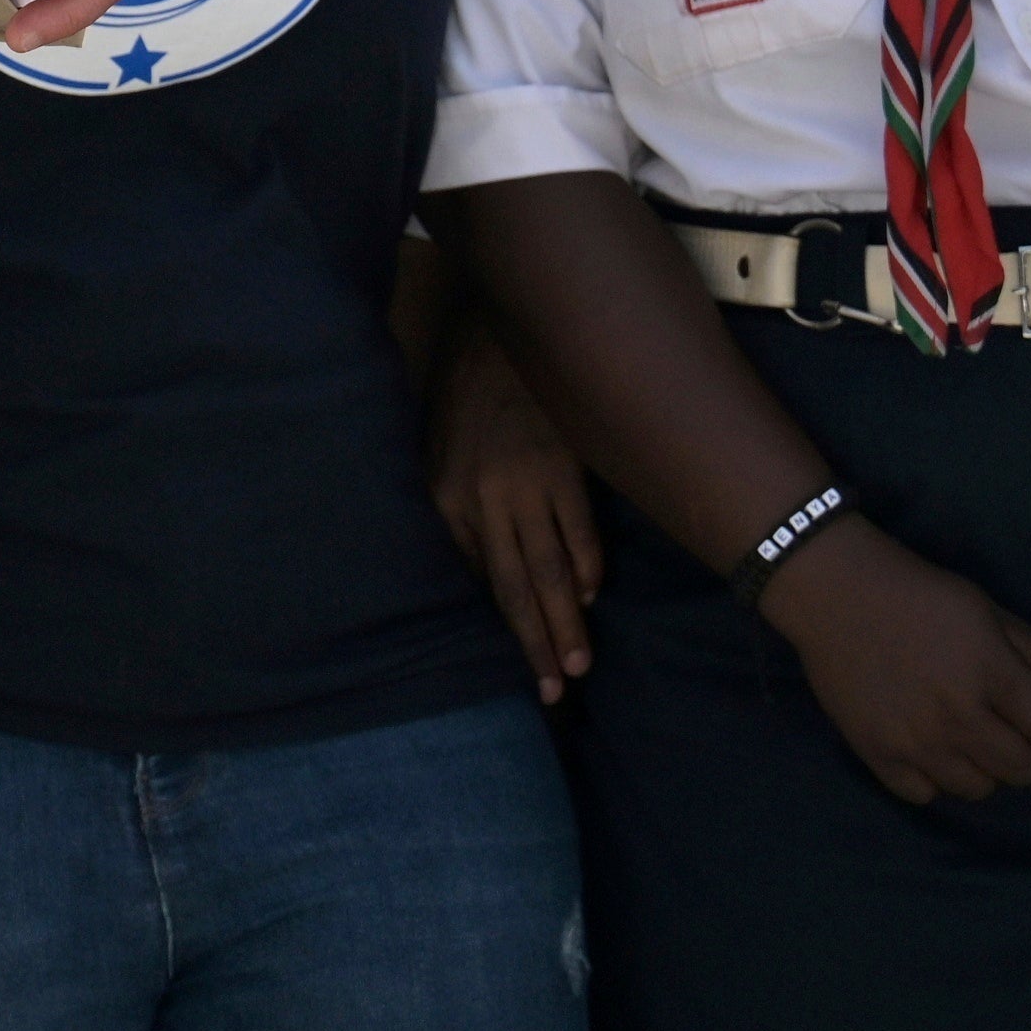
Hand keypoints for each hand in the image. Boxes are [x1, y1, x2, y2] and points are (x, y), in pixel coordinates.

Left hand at [432, 332, 606, 700]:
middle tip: (552, 692)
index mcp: (446, 502)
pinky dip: (588, 565)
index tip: (517, 669)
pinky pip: (578, 528)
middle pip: (513, 588)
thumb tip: (480, 574)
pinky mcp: (564, 466)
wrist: (492, 337)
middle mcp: (483, 501)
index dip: (500, 628)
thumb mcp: (437, 457)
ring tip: (578, 663)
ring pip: (550, 568)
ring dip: (566, 619)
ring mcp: (527, 485)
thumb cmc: (462, 402)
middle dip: (534, 644)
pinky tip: (592, 595)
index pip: (477, 581)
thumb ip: (457, 516)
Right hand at [751, 520, 1030, 806]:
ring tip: (971, 735)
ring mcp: (916, 742)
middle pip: (1025, 770)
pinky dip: (936, 777)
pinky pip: (926, 795)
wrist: (833, 592)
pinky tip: (931, 746)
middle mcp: (958, 717)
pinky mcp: (877, 755)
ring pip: (979, 788)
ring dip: (985, 767)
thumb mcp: (986, 610)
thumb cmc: (919, 594)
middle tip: (1014, 725)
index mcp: (993, 676)